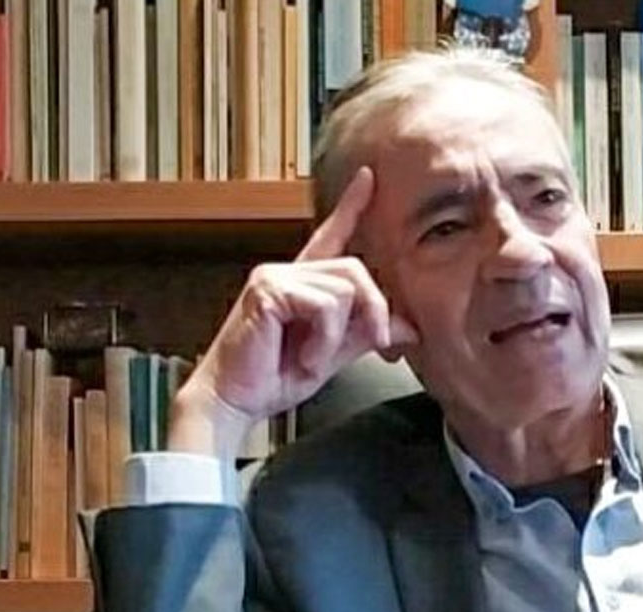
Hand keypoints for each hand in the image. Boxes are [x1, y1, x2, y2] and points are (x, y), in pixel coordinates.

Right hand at [169, 166, 418, 457]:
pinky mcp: (267, 290)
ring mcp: (274, 277)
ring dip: (339, 334)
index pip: (331, 236)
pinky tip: (303, 357)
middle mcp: (287, 272)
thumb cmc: (273, 378)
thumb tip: (409, 326)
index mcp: (302, 284)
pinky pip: (324, 306)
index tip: (370, 178)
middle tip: (377, 345)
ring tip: (313, 359)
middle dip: (375, 310)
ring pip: (345, 288)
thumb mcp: (332, 356)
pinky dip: (323, 339)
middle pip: (356, 270)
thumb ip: (365, 335)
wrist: (234, 402)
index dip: (352, 207)